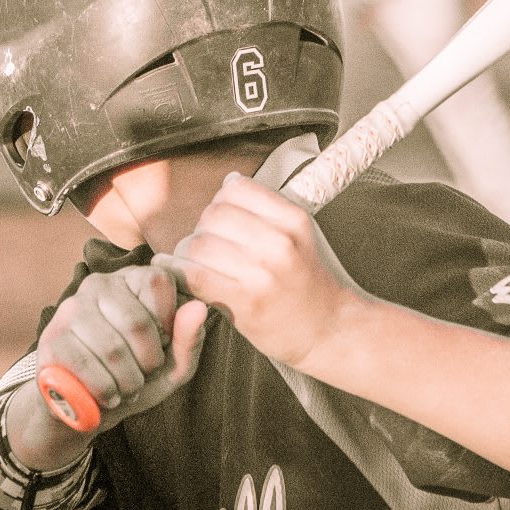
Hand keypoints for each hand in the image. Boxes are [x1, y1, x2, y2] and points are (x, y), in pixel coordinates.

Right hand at [35, 264, 209, 429]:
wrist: (86, 407)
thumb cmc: (135, 376)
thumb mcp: (172, 364)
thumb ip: (190, 338)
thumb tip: (199, 307)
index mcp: (131, 278)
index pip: (159, 282)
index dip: (167, 325)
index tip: (159, 345)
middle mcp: (98, 284)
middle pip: (137, 322)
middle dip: (148, 363)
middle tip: (142, 375)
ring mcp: (70, 309)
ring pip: (112, 350)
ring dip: (128, 384)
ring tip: (125, 389)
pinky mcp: (51, 340)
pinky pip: (87, 368)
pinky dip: (105, 392)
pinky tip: (106, 396)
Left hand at [159, 173, 366, 370]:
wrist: (328, 330)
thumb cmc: (307, 282)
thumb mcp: (300, 236)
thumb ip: (266, 209)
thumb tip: (229, 180)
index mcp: (293, 219)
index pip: (236, 189)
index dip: (220, 203)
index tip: (222, 222)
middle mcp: (280, 242)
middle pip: (213, 215)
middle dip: (202, 229)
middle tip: (207, 249)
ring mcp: (263, 272)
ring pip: (199, 244)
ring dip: (188, 255)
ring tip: (198, 266)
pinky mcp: (246, 301)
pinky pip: (196, 275)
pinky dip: (182, 274)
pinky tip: (183, 278)